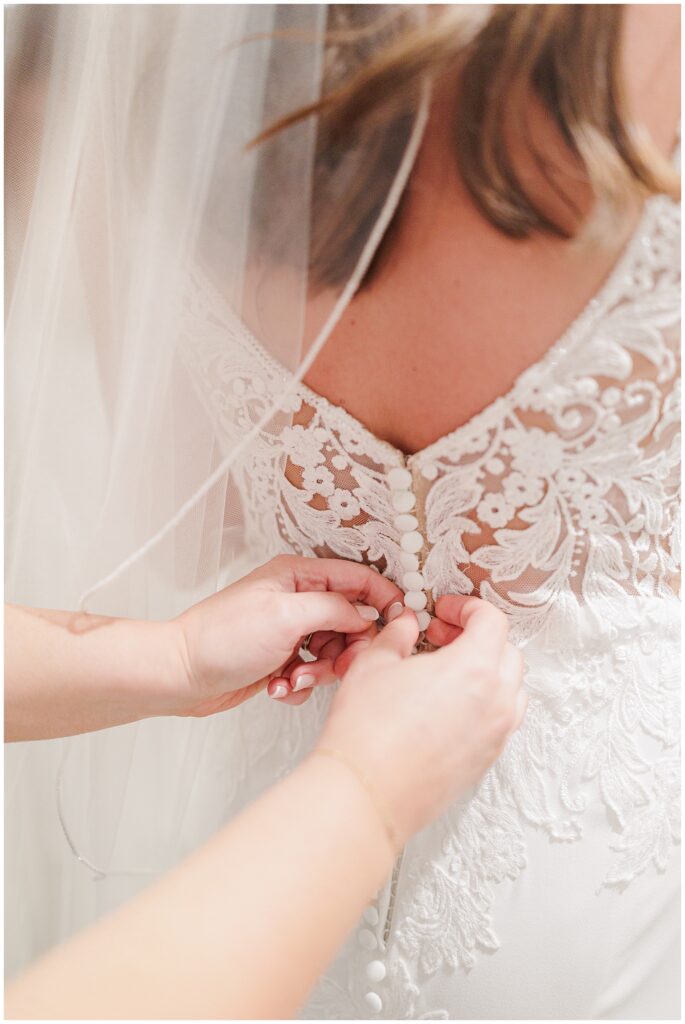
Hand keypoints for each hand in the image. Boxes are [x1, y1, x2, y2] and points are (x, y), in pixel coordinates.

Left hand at [172, 555, 404, 715]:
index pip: (359, 578)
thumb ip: (335, 609)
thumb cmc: (222, 639)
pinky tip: (278, 686)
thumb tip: (368, 615)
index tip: (400, 624)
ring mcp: (291, 630)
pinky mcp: (284, 658)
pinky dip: (301, 684)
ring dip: (321, 672)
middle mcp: (298, 599)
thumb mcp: (286, 616)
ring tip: (293, 679)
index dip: (383, 600)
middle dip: (348, 649)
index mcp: (299, 575)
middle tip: (335, 666)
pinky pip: (314, 672)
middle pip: (352, 621)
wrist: (181, 675)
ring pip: (335, 651)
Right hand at [314, 595, 526, 846]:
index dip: (467, 607)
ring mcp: (495, 735)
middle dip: (477, 636)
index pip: (492, 621)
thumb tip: (407, 626)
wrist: (365, 794)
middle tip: (442, 636)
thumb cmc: (367, 734)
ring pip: (512, 688)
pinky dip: (485, 702)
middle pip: (507, 652)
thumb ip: (398, 635)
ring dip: (488, 670)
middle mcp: (496, 702)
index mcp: (475, 669)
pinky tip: (448, 703)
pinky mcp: (486, 760)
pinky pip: (502, 720)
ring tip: (448, 670)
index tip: (444, 611)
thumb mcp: (375, 664)